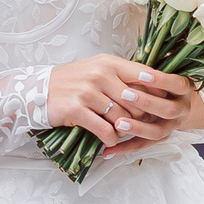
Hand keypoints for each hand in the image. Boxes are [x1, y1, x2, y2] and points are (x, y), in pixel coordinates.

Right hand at [46, 55, 199, 149]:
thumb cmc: (71, 81)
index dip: (159, 90)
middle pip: (136, 100)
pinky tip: (109, 140)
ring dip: (124, 129)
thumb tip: (152, 84)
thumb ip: (121, 75)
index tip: (166, 100)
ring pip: (121, 117)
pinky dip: (110, 138)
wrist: (37, 90)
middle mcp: (100, 75)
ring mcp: (88, 92)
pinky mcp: (77, 110)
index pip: (144, 75)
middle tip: (140, 124)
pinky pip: (104, 129)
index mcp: (108, 63)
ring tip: (121, 132)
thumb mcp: (97, 69)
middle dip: (141, 116)